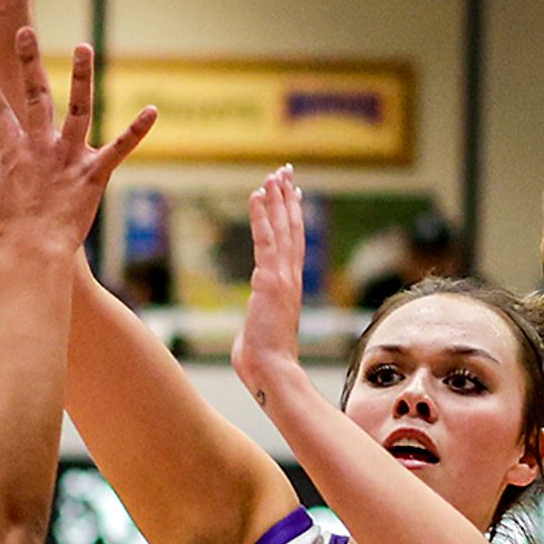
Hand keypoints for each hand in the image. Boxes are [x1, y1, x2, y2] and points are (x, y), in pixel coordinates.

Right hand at [0, 23, 155, 259]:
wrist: (34, 255)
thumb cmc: (5, 232)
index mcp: (13, 152)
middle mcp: (41, 147)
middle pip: (35, 97)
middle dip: (28, 62)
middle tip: (26, 32)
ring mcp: (69, 158)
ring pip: (78, 110)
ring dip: (81, 77)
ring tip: (84, 46)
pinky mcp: (93, 173)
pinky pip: (119, 148)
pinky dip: (137, 131)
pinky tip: (153, 111)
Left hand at [231, 166, 309, 399]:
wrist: (271, 371)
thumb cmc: (263, 360)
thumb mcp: (260, 331)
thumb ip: (258, 321)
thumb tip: (251, 330)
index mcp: (289, 287)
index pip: (293, 244)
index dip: (293, 217)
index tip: (293, 194)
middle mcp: (291, 277)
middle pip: (292, 229)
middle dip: (288, 198)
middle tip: (285, 172)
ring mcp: (283, 278)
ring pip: (282, 229)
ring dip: (277, 200)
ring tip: (273, 175)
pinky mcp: (270, 280)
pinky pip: (265, 240)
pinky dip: (262, 215)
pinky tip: (257, 194)